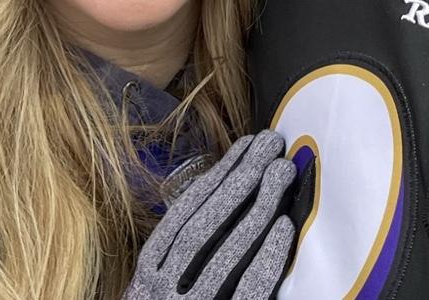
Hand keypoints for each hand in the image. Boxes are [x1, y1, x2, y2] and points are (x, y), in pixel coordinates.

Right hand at [124, 131, 299, 299]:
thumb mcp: (159, 293)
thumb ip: (180, 259)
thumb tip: (222, 197)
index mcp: (145, 282)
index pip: (182, 217)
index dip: (216, 177)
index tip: (246, 145)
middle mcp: (159, 296)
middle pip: (204, 227)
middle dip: (240, 180)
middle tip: (273, 144)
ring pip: (224, 253)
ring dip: (256, 208)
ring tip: (283, 172)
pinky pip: (247, 293)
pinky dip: (265, 259)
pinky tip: (283, 228)